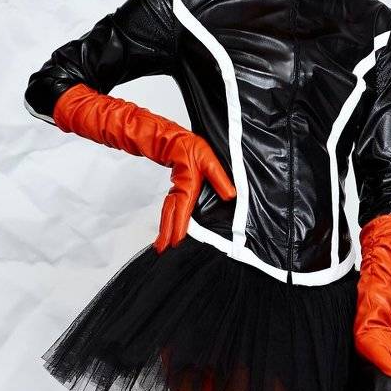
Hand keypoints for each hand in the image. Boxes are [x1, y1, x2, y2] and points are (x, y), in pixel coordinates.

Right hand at [154, 135, 235, 251]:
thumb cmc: (191, 149)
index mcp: (187, 188)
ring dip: (163, 231)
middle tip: (161, 251)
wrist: (175, 140)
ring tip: (160, 246)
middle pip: (169, 217)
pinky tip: (166, 231)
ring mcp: (174, 194)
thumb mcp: (210, 160)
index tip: (175, 243)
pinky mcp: (174, 193)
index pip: (182, 211)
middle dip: (165, 235)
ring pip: (166, 215)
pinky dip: (166, 222)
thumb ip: (220, 178)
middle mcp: (178, 194)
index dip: (179, 227)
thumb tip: (231, 195)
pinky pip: (168, 211)